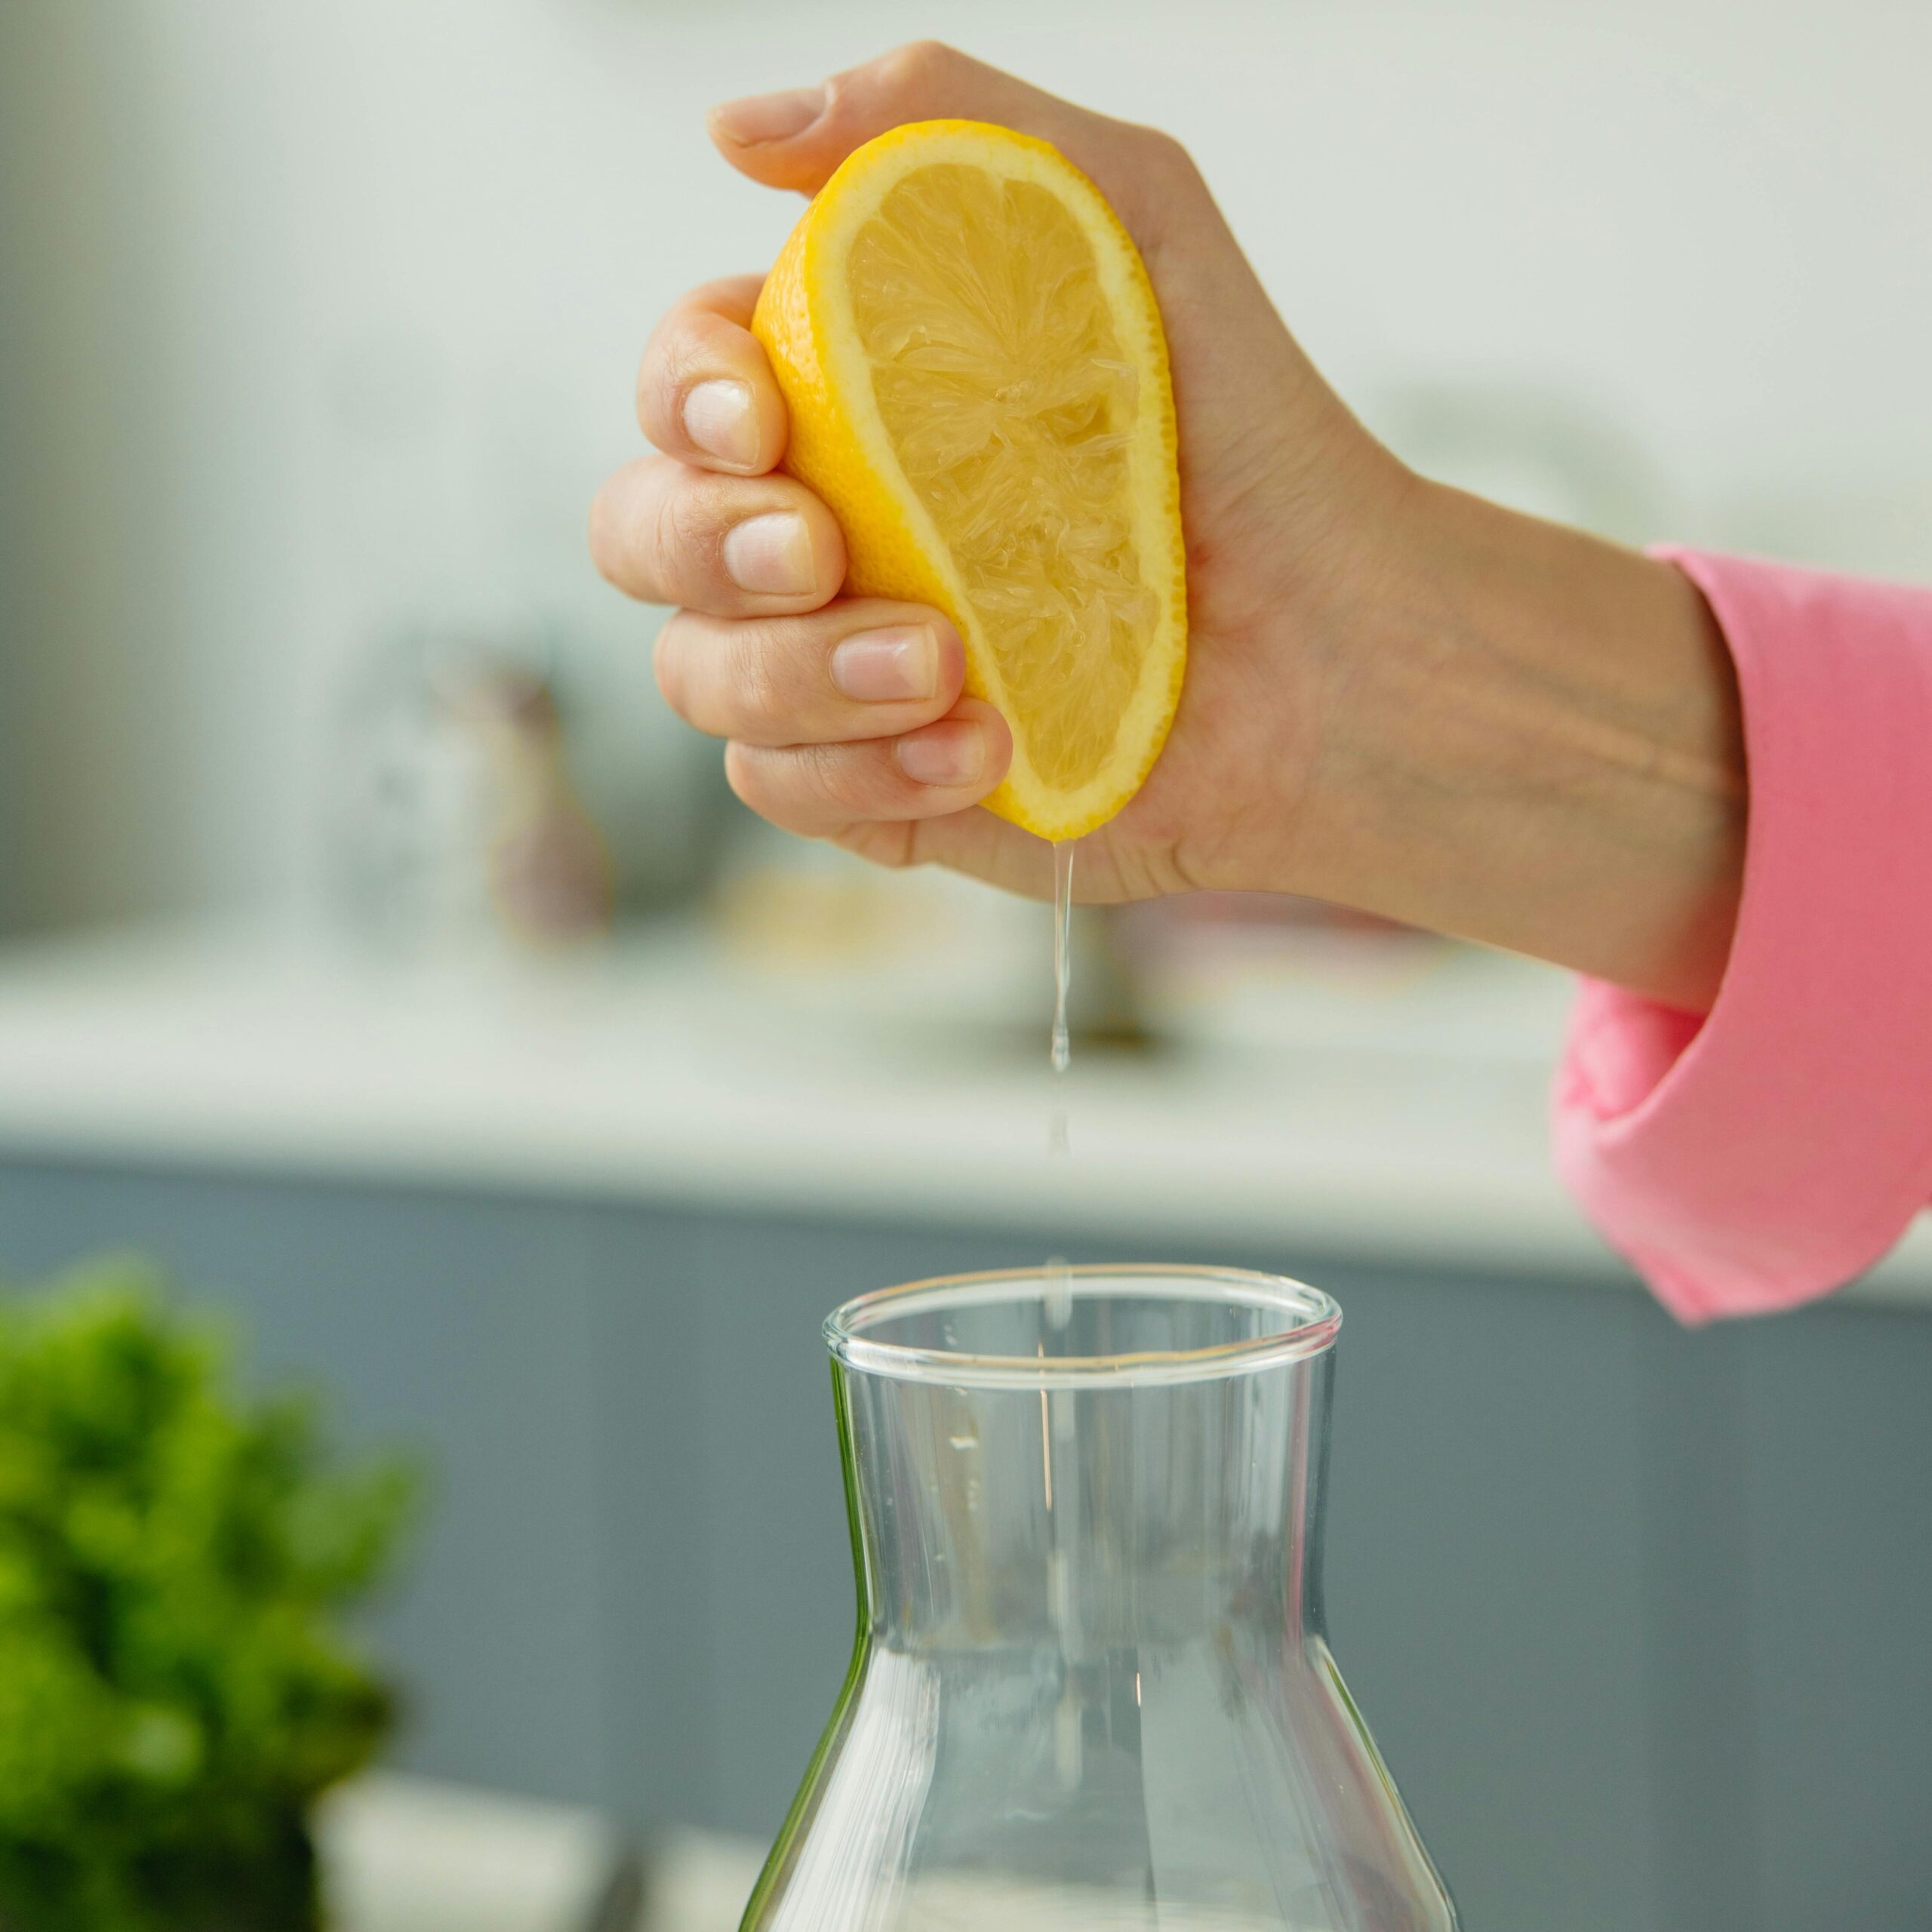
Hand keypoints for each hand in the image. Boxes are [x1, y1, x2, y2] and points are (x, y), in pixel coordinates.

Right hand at [592, 42, 1745, 1010]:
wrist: (1337, 650)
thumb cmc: (1242, 434)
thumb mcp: (1126, 215)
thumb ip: (944, 129)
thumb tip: (740, 127)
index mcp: (851, 400)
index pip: (683, 386)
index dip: (680, 397)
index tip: (759, 417)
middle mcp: (827, 535)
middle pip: (643, 537)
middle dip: (701, 544)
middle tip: (820, 551)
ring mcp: (845, 668)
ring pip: (698, 678)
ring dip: (798, 677)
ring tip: (950, 666)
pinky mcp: (885, 786)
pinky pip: (784, 793)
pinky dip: (862, 775)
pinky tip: (982, 745)